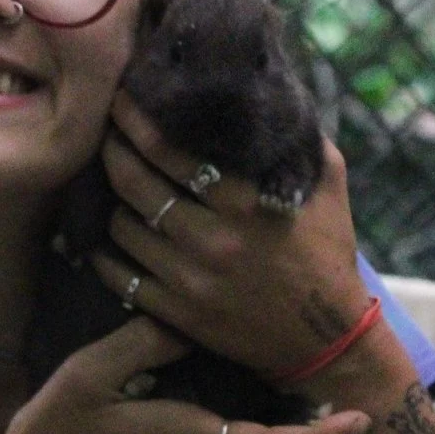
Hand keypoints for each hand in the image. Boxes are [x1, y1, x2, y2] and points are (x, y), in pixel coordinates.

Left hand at [90, 95, 376, 381]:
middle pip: (134, 183)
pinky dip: (106, 254)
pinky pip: (120, 276)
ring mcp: (189, 280)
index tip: (122, 100)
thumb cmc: (327, 255)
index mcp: (244, 202)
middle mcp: (211, 239)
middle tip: (107, 134)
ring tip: (113, 186)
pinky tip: (105, 237)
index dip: (137, 121)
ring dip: (112, 201)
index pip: (169, 150)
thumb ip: (302, 139)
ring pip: (122, 227)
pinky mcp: (177, 314)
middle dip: (113, 151)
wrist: (326, 338)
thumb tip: (273, 95)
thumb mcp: (328, 186)